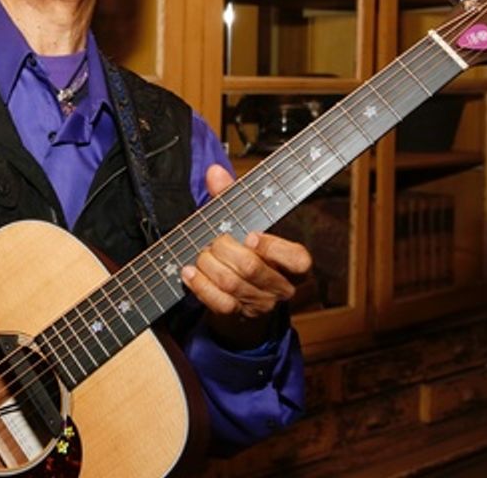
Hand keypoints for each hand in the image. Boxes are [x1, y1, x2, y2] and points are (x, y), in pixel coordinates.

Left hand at [180, 165, 312, 349]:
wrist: (241, 296)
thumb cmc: (245, 251)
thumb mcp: (242, 222)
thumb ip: (231, 197)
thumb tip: (215, 171)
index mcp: (292, 262)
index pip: (297, 259)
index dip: (272, 248)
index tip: (249, 236)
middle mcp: (281, 285)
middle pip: (252, 269)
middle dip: (225, 250)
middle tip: (213, 240)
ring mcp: (260, 303)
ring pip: (232, 285)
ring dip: (209, 265)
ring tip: (200, 254)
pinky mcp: (238, 315)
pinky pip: (219, 304)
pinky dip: (200, 286)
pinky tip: (189, 272)